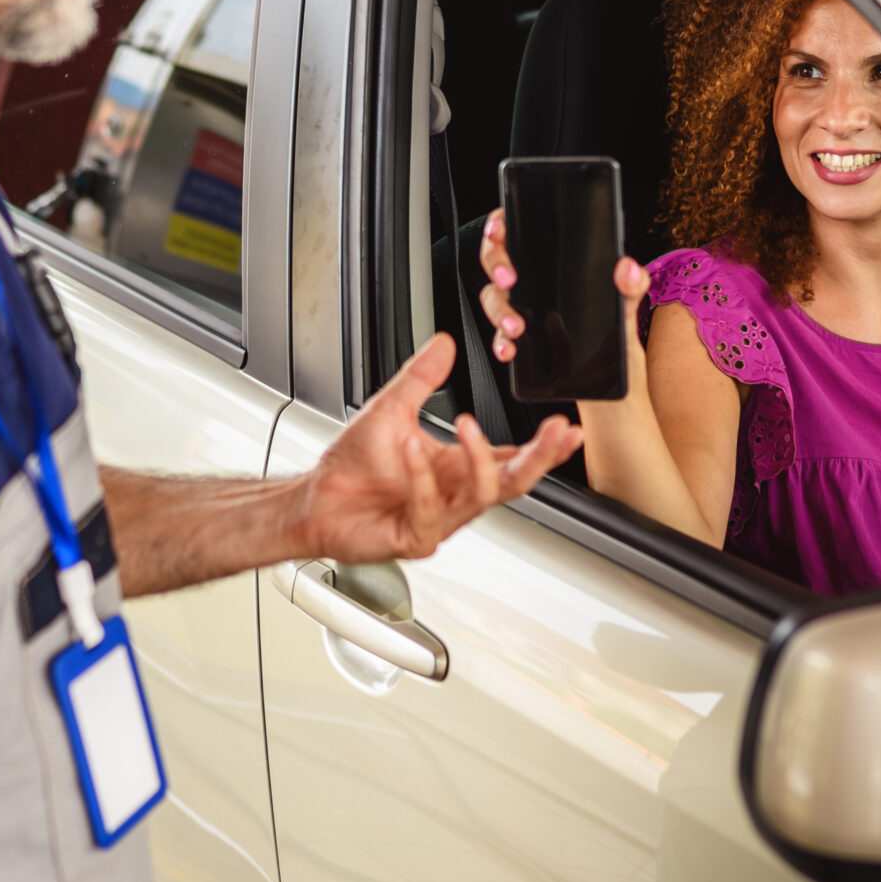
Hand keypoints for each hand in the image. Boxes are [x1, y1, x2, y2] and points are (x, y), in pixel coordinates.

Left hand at [295, 332, 579, 563]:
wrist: (313, 500)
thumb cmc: (352, 466)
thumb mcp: (391, 409)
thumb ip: (421, 378)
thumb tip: (444, 343)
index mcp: (456, 469)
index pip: (512, 458)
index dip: (544, 447)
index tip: (567, 427)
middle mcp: (454, 496)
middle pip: (512, 482)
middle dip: (539, 457)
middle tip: (555, 432)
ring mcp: (438, 520)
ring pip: (481, 498)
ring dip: (479, 460)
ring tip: (467, 424)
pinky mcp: (413, 538)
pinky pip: (431, 511)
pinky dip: (423, 479)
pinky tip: (413, 451)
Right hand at [476, 211, 648, 410]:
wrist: (614, 392)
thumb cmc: (618, 349)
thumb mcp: (626, 316)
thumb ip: (630, 290)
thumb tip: (628, 269)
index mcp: (559, 269)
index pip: (523, 235)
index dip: (504, 225)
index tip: (501, 229)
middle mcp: (538, 287)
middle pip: (500, 263)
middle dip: (496, 265)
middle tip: (510, 278)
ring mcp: (527, 314)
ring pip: (495, 299)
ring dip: (499, 310)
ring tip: (517, 324)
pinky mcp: (523, 344)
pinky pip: (501, 337)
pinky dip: (501, 342)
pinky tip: (510, 349)